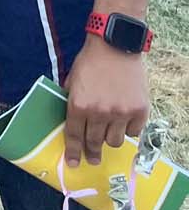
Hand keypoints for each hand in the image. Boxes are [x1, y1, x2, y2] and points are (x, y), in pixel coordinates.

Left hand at [63, 35, 148, 167]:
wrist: (115, 45)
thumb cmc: (90, 61)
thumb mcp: (72, 80)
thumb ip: (71, 100)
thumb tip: (70, 120)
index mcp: (78, 105)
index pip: (74, 136)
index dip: (73, 152)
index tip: (73, 163)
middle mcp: (99, 113)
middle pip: (94, 142)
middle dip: (92, 153)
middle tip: (93, 159)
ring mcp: (120, 113)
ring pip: (115, 141)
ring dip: (110, 138)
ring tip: (109, 132)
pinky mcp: (139, 110)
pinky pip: (133, 131)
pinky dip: (128, 128)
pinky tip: (124, 119)